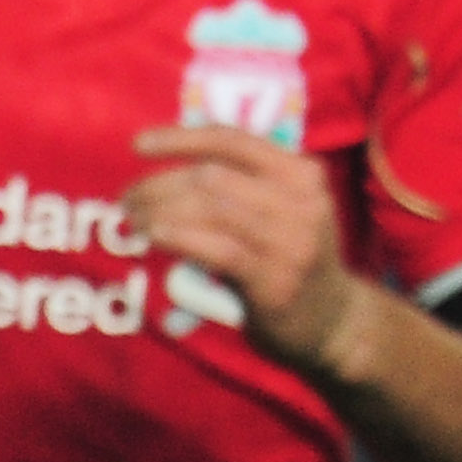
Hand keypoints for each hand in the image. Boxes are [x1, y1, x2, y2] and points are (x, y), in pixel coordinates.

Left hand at [121, 124, 364, 374]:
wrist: (334, 324)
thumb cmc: (289, 259)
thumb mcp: (281, 211)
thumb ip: (241, 185)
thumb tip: (166, 168)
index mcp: (301, 173)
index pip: (232, 140)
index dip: (180, 138)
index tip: (137, 145)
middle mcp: (302, 201)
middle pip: (211, 176)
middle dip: (158, 185)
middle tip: (127, 200)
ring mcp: (292, 241)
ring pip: (210, 209)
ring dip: (159, 211)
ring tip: (133, 221)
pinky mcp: (277, 280)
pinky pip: (218, 249)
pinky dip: (179, 236)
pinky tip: (154, 235)